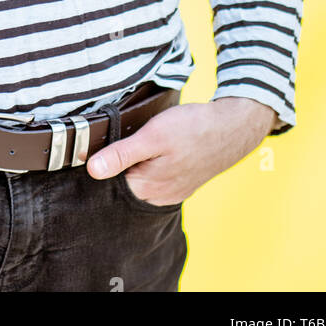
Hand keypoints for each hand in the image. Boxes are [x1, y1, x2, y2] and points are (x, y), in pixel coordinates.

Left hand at [85, 96, 277, 204]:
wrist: (233, 127)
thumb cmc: (194, 129)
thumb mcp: (152, 136)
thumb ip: (121, 154)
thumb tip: (92, 170)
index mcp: (146, 189)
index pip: (109, 181)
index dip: (104, 159)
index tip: (105, 141)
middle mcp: (158, 197)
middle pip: (124, 180)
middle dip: (122, 160)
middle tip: (130, 136)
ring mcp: (171, 192)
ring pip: (141, 178)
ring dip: (138, 161)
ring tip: (147, 140)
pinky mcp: (180, 183)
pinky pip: (156, 177)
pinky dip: (152, 162)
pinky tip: (160, 147)